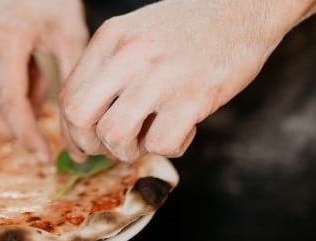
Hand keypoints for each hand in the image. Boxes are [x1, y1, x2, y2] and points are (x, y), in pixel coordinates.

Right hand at [0, 0, 87, 160]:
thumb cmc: (55, 2)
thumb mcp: (72, 37)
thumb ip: (72, 87)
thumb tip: (77, 142)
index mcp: (7, 41)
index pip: (9, 101)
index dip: (26, 135)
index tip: (46, 156)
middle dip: (7, 131)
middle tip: (39, 139)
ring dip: (6, 116)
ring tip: (39, 100)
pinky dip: (9, 100)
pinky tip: (35, 83)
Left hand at [60, 0, 315, 161]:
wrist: (246, 5)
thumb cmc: (192, 26)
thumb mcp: (137, 33)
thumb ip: (110, 67)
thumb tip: (89, 118)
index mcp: (110, 39)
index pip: (68, 95)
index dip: (71, 132)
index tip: (85, 147)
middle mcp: (128, 56)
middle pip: (79, 117)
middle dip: (90, 145)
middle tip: (112, 150)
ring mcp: (160, 76)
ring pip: (114, 136)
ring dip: (129, 152)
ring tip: (151, 139)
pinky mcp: (193, 97)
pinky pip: (161, 145)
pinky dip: (171, 149)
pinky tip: (185, 131)